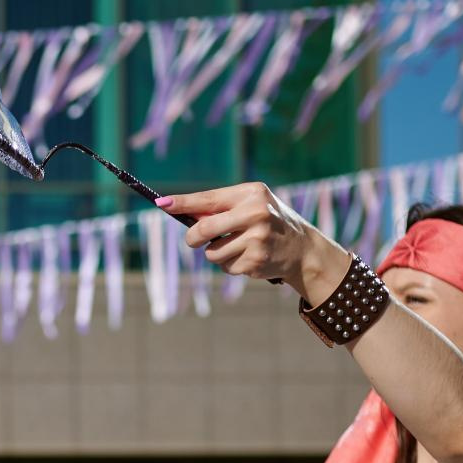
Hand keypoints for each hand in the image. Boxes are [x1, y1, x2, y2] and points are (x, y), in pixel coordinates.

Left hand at [156, 183, 348, 302]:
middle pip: (203, 229)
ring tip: (236, 247)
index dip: (182, 203)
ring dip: (215, 253)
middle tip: (194, 240)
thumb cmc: (268, 221)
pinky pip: (225, 267)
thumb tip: (183, 214)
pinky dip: (230, 265)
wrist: (301, 247)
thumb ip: (221, 208)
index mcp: (251, 194)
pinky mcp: (256, 262)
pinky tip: (248, 258)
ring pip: (212, 253)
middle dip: (193, 238)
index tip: (161, 204)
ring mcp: (256, 239)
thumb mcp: (251, 205)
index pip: (208, 199)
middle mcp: (255, 214)